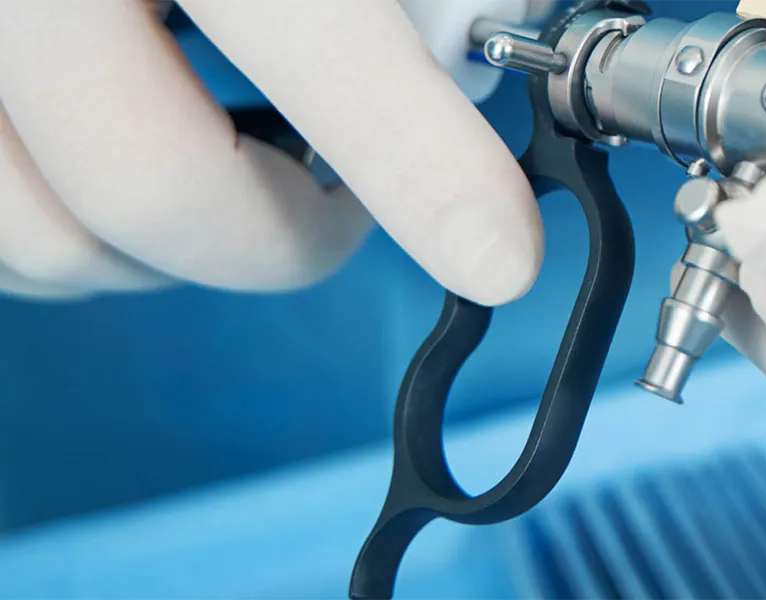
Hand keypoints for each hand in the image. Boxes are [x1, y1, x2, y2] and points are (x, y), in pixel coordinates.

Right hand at [0, 0, 545, 304]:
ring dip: (180, 250)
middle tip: (344, 208)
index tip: (499, 254)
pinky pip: (7, 240)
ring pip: (57, 239)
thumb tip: (477, 32)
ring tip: (240, 181)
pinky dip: (91, 239)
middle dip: (284, 238)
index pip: (314, 41)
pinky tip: (141, 174)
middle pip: (155, 189)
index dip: (416, 163)